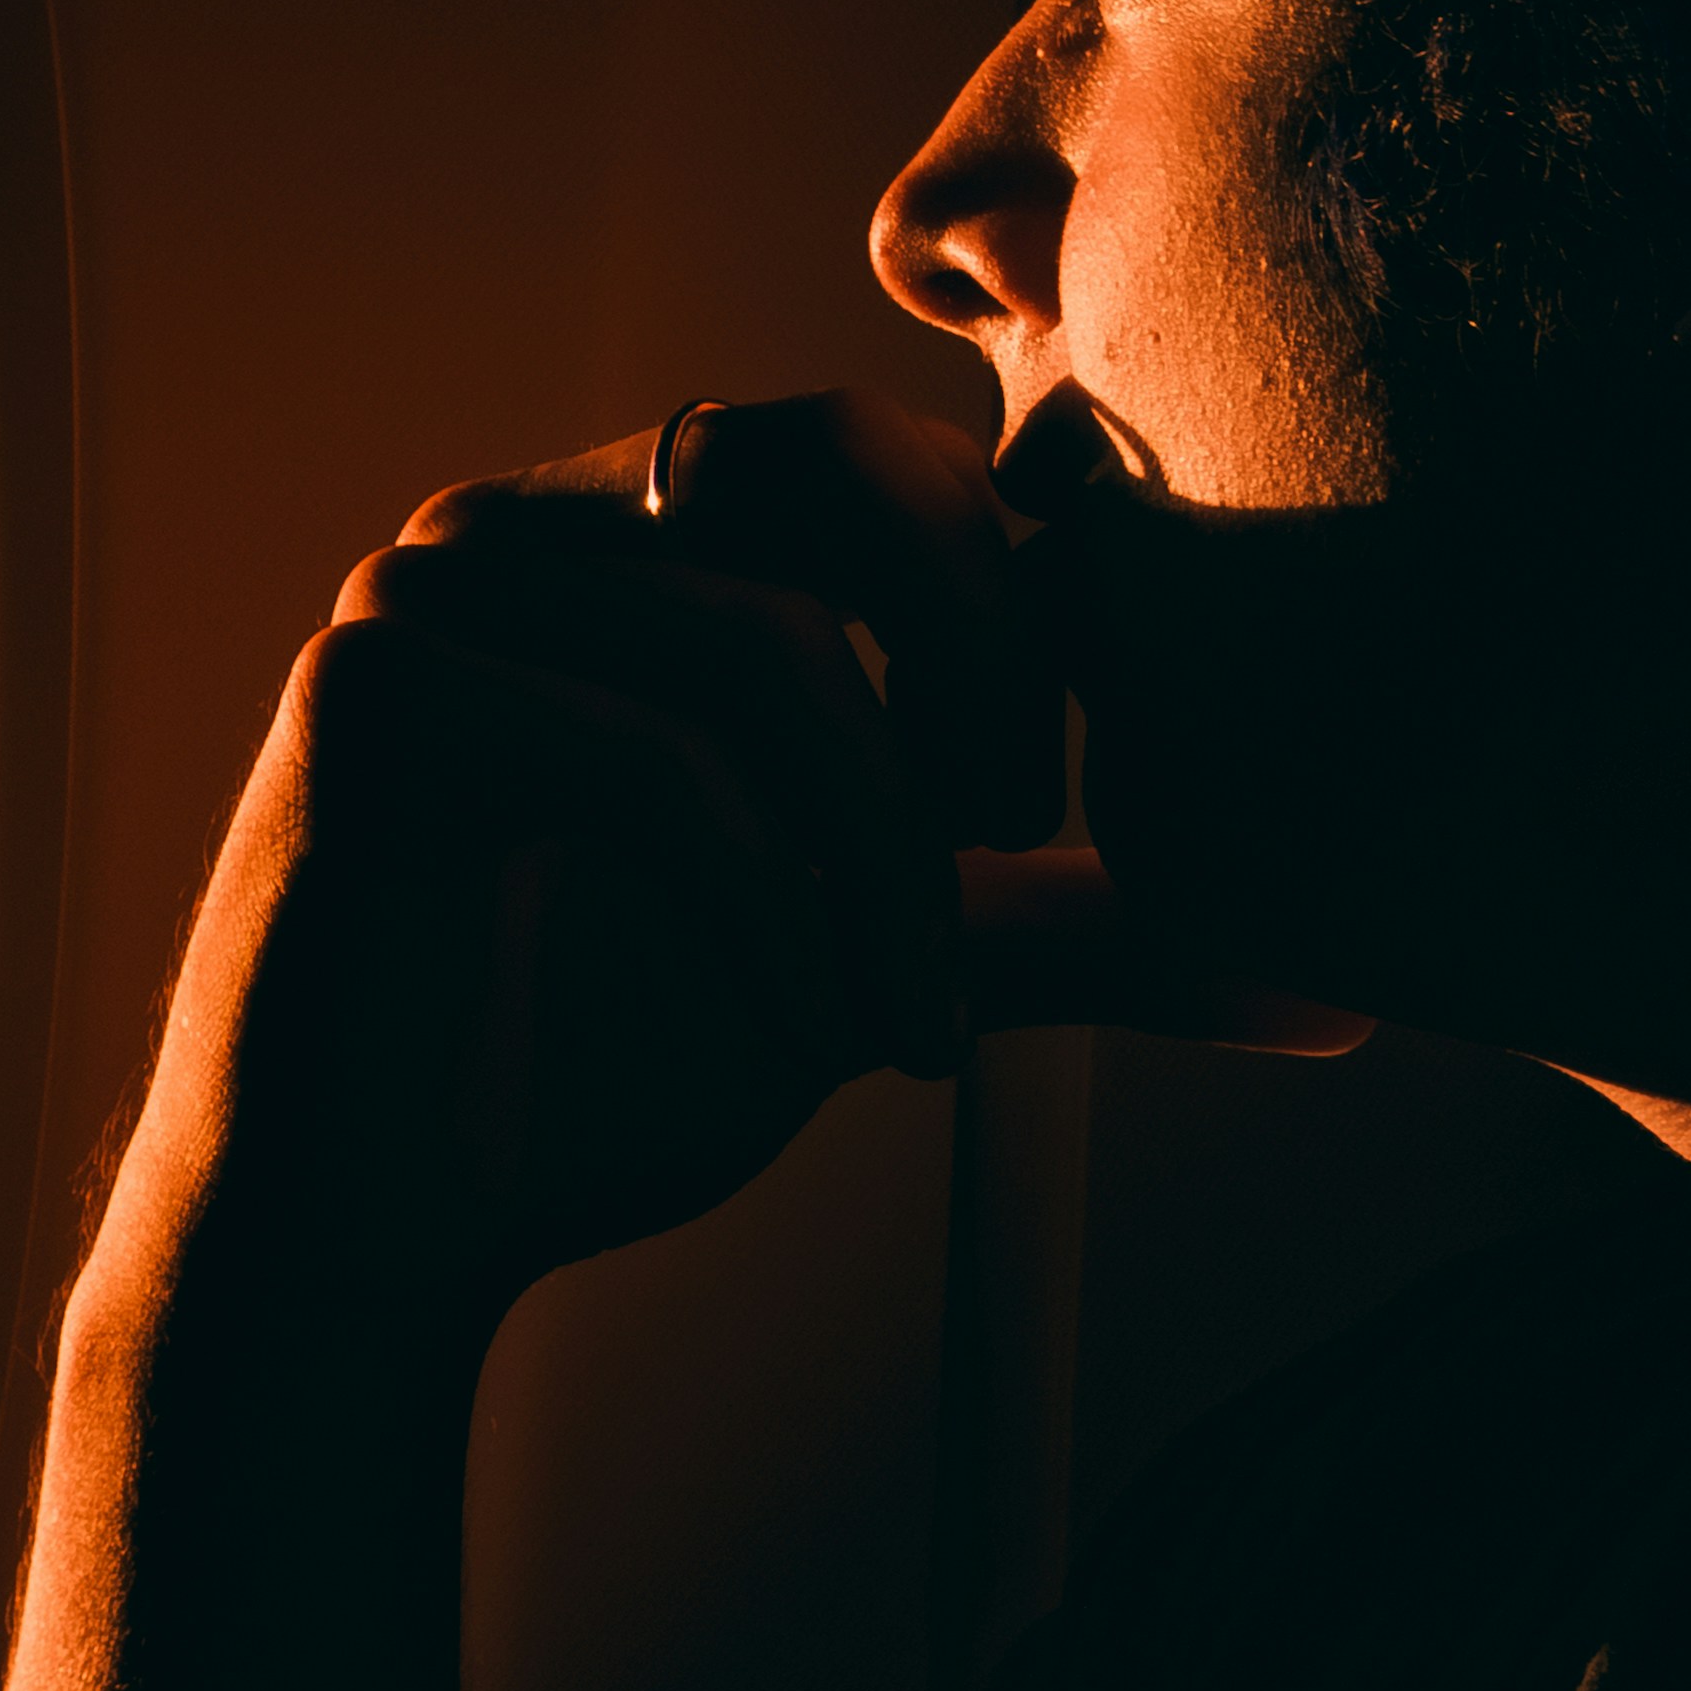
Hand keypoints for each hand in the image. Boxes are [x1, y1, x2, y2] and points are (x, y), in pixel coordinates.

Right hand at [113, 385, 1060, 1339]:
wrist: (364, 1237)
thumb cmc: (589, 1081)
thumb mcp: (867, 960)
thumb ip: (1053, 928)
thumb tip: (1326, 986)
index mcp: (631, 537)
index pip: (881, 453)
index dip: (1016, 610)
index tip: (1038, 817)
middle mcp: (524, 525)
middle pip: (831, 456)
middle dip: (981, 650)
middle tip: (1014, 838)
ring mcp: (429, 592)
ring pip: (763, 636)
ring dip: (886, 850)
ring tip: (911, 1014)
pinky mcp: (370, 693)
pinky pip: (649, 760)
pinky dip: (770, 908)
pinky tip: (808, 1028)